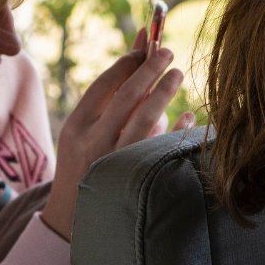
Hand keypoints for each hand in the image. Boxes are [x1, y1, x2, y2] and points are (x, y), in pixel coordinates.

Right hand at [40, 30, 186, 239]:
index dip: (127, 63)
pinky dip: (177, 131)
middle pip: (126, 96)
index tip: (146, 46)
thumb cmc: (85, 164)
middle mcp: (94, 142)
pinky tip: (190, 116)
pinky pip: (162, 149)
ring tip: (178, 73)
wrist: (74, 218)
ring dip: (164, 92)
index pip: (104, 86)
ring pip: (145, 118)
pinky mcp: (136, 179)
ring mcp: (116, 161)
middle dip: (149, 69)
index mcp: (76, 127)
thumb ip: (109, 104)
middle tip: (168, 51)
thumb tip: (143, 60)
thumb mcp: (84, 134)